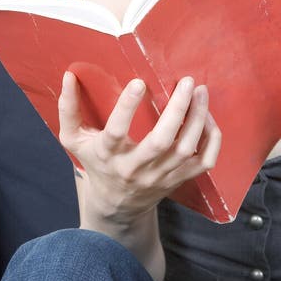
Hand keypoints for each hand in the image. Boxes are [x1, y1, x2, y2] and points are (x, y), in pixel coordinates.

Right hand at [58, 73, 220, 226]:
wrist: (117, 205)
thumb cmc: (96, 162)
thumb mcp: (74, 139)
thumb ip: (68, 108)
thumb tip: (68, 75)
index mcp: (109, 155)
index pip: (116, 132)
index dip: (127, 107)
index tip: (139, 82)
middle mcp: (136, 168)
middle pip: (161, 141)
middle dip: (177, 109)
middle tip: (186, 81)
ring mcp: (160, 176)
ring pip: (186, 149)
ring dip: (198, 118)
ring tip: (200, 91)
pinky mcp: (179, 180)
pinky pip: (204, 162)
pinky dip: (212, 140)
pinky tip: (208, 117)